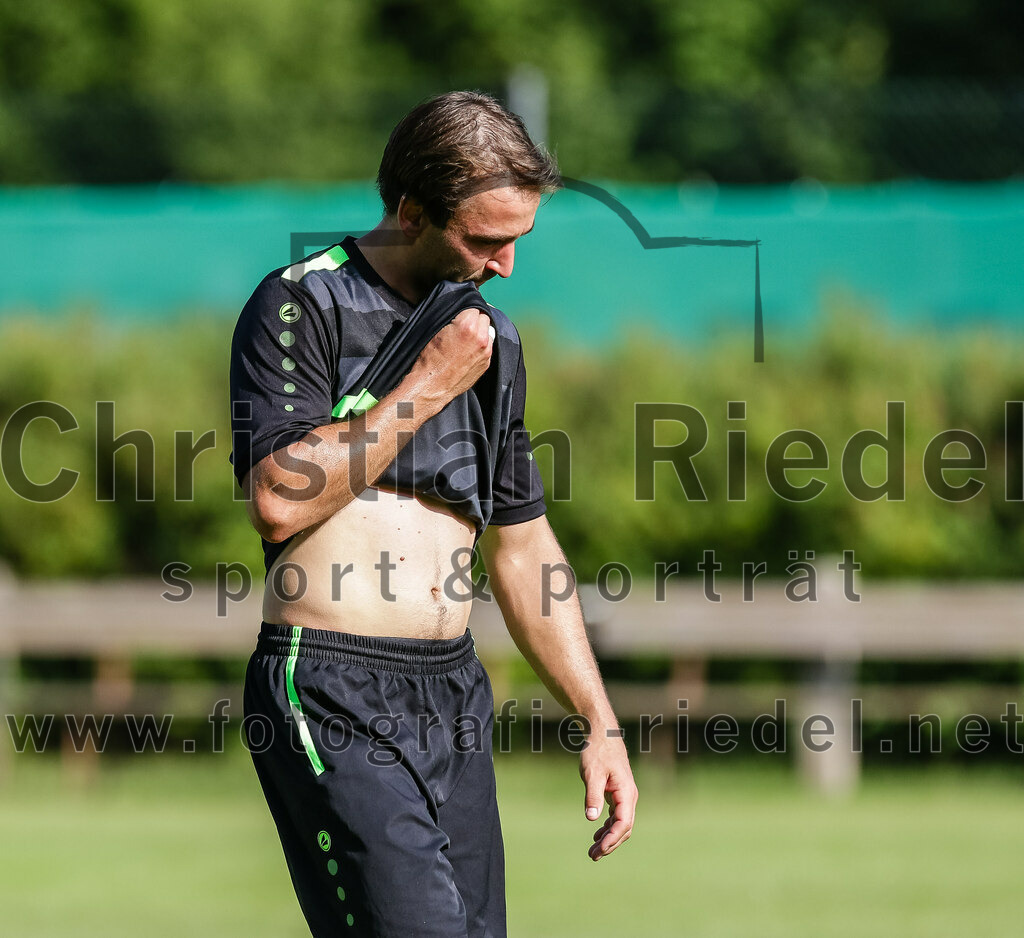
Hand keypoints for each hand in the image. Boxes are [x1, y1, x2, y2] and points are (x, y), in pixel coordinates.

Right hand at [408, 307, 492, 412]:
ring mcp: (486, 351)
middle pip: (484, 317)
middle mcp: (481, 337)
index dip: (465, 310)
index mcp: (467, 325)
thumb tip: (459, 312)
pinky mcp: (487, 363)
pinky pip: (488, 347)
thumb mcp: (435, 330)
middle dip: (474, 319)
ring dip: (480, 332)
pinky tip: (468, 350)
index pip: (474, 306)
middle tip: (463, 326)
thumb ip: (452, 317)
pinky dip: (481, 345)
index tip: (460, 315)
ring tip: (466, 339)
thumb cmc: (429, 359)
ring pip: (488, 332)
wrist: (432, 385)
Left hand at [579, 730, 637, 860]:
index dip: (612, 839)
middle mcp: (629, 797)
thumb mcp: (592, 773)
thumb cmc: (597, 751)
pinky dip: (607, 827)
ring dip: (608, 838)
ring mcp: (624, 796)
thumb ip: (593, 796)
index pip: (623, 823)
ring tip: (592, 852)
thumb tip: (592, 819)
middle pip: (623, 828)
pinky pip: (615, 816)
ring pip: (620, 824)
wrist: (602, 734)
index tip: (599, 850)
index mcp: (626, 793)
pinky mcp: (617, 793)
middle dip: (610, 844)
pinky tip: (597, 835)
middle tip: (592, 856)